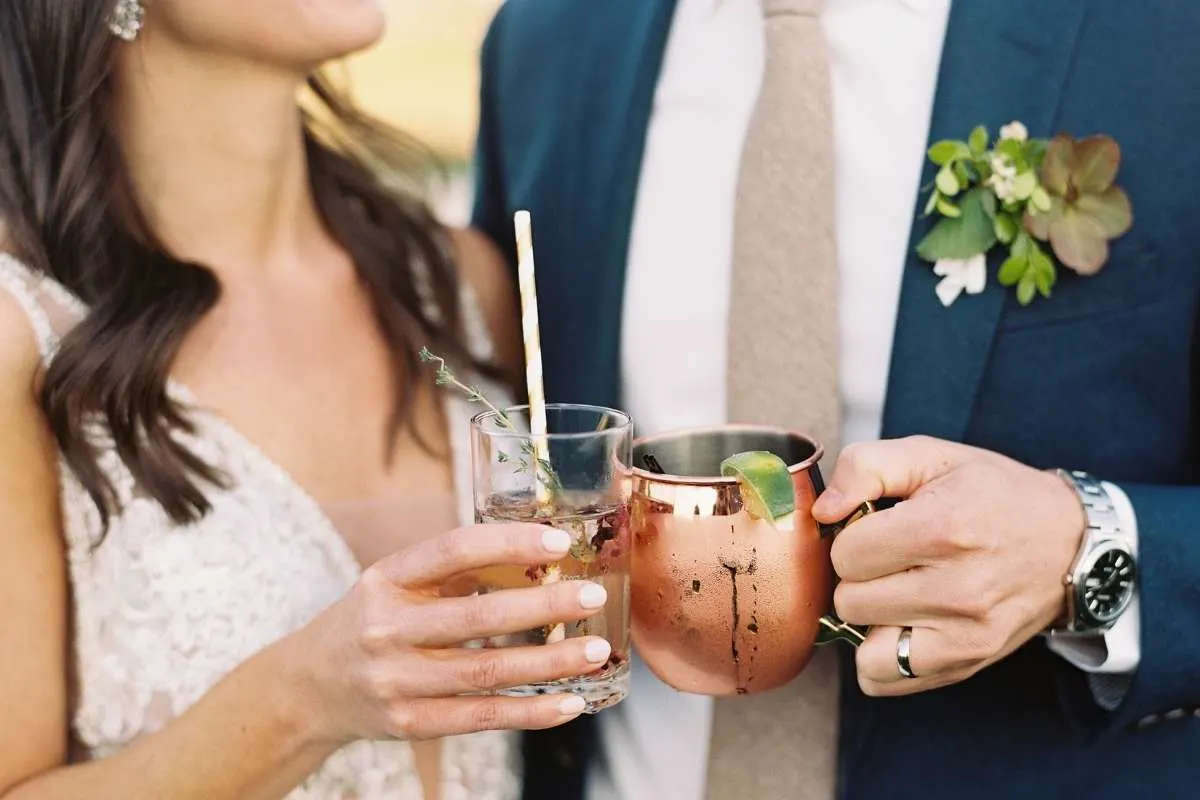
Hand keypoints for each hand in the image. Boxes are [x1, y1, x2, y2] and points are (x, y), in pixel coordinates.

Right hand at [290, 523, 609, 741]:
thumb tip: (538, 557)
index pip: (453, 550)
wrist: (308, 688)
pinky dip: (532, 712)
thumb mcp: (394, 583)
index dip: (509, 542)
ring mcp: (397, 681)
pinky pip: (482, 718)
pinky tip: (571, 702)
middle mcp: (387, 629)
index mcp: (387, 579)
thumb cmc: (371, 621)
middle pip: (479, 616)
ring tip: (597, 649)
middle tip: (592, 594)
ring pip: (488, 671)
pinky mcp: (410, 724)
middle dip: (544, 606)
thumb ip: (454, 572)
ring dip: (550, 662)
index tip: (559, 540)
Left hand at [811, 436, 1084, 696]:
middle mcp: (958, 589)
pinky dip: (880, 654)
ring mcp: (965, 634)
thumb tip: (822, 512)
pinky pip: (883, 679)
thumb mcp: (931, 455)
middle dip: (859, 576)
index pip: (846, 553)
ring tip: (897, 589)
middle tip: (890, 558)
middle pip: (849, 600)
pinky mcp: (967, 663)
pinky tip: (903, 621)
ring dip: (868, 617)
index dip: (852, 535)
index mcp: (944, 529)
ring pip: (861, 644)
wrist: (1070, 543)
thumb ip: (865, 467)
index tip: (877, 527)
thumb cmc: (991, 493)